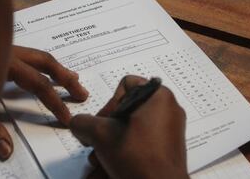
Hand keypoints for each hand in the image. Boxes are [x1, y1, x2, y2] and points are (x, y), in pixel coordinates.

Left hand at [0, 45, 88, 159]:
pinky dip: (44, 65)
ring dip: (59, 69)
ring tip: (75, 81)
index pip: (38, 85)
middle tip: (82, 93)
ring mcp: (6, 49)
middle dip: (66, 79)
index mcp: (3, 65)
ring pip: (40, 55)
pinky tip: (48, 72)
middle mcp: (8, 53)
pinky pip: (30, 55)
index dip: (55, 102)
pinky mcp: (2, 50)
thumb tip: (7, 151)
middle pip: (46, 62)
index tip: (68, 117)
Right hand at [69, 75, 188, 178]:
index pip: (126, 84)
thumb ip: (83, 122)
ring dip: (114, 141)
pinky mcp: (170, 146)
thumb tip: (78, 123)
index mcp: (158, 96)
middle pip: (128, 108)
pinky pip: (143, 141)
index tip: (104, 122)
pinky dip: (127, 150)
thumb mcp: (100, 135)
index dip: (109, 103)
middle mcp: (169, 109)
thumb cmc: (138, 159)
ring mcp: (171, 129)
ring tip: (103, 159)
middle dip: (108, 128)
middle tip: (100, 142)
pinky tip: (115, 164)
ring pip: (133, 127)